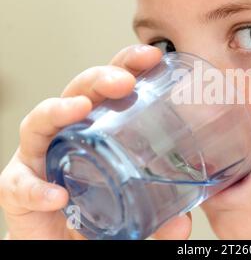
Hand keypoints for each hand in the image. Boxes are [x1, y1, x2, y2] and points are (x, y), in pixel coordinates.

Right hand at [0, 45, 191, 238]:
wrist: (59, 243)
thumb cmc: (94, 211)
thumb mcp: (132, 210)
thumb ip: (158, 218)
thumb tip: (183, 224)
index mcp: (98, 127)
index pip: (112, 87)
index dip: (129, 66)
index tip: (153, 57)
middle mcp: (67, 133)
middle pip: (78, 91)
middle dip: (99, 78)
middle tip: (124, 81)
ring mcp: (39, 157)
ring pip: (40, 121)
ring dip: (59, 110)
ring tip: (80, 108)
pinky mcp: (17, 187)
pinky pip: (20, 183)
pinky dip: (36, 187)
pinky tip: (56, 195)